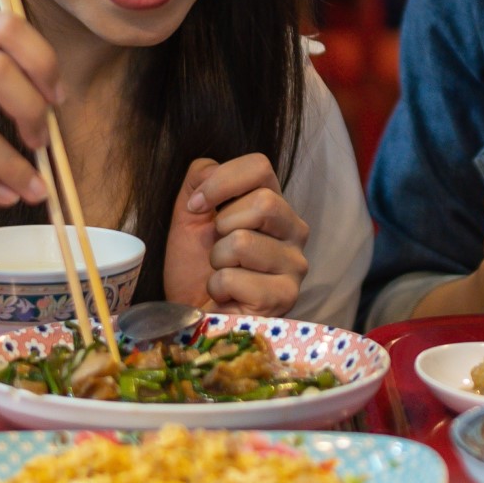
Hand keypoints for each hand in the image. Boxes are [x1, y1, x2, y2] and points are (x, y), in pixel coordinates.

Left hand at [164, 154, 309, 316]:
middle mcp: (294, 232)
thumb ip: (200, 179)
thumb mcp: (189, 214)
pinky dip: (218, 287)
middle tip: (215, 249)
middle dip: (222, 226)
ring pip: (244, 242)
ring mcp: (295, 266)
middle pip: (264, 202)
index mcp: (274, 205)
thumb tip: (212, 172)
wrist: (189, 315)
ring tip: (221, 274)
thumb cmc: (194, 267)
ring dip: (217, 261)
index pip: (260, 167)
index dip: (221, 181)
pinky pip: (236, 278)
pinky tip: (226, 297)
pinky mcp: (284, 297)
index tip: (196, 206)